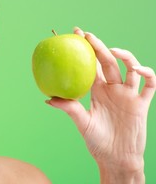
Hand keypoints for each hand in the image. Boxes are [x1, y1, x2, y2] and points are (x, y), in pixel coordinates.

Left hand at [47, 28, 155, 182]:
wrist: (116, 159)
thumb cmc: (97, 142)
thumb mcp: (82, 123)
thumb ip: (69, 108)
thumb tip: (47, 98)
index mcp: (98, 91)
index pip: (91, 66)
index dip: (84, 51)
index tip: (74, 36)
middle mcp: (113, 89)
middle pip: (108, 62)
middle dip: (98, 46)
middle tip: (87, 35)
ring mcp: (128, 95)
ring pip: (129, 68)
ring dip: (124, 56)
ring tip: (112, 51)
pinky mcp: (141, 103)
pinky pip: (149, 85)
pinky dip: (147, 74)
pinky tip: (137, 69)